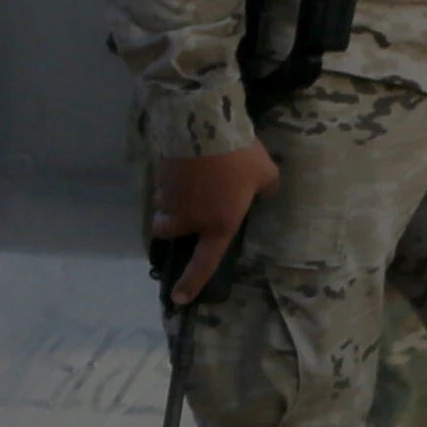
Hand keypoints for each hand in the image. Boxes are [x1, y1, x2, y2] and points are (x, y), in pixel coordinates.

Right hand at [150, 142, 280, 306]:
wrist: (208, 127)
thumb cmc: (241, 157)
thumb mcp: (267, 175)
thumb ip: (265, 190)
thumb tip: (262, 192)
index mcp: (219, 224)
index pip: (203, 263)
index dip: (191, 283)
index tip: (178, 299)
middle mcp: (189, 218)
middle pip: (166, 232)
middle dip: (169, 224)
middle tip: (182, 212)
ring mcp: (170, 199)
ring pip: (161, 208)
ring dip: (170, 201)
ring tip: (187, 182)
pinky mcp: (159, 178)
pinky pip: (160, 187)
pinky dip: (169, 181)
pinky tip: (183, 165)